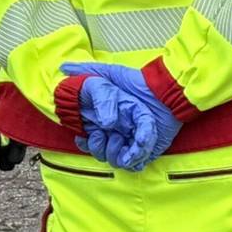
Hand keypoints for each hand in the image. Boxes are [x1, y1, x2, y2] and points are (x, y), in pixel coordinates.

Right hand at [61, 63, 178, 171]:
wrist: (167, 91)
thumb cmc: (140, 82)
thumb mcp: (111, 73)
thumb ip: (88, 69)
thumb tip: (64, 68)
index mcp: (110, 120)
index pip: (91, 137)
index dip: (86, 140)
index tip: (85, 134)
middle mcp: (120, 132)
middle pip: (102, 151)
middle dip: (99, 147)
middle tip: (103, 135)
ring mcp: (133, 142)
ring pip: (116, 160)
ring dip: (114, 153)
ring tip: (118, 139)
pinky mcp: (148, 150)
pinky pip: (136, 163)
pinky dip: (132, 161)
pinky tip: (131, 152)